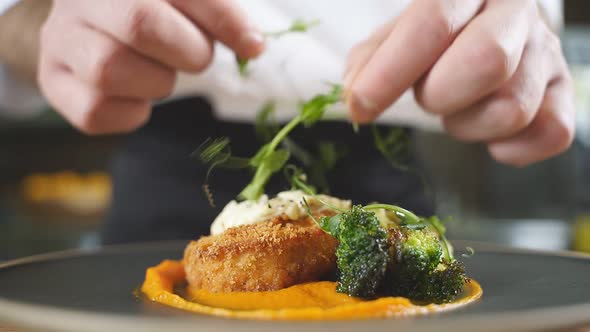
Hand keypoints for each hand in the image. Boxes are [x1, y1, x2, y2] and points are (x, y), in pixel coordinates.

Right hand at [38, 0, 264, 133]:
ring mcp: (60, 38)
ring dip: (156, 82)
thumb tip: (253, 46)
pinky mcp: (53, 81)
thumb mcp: (186, 0)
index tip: (253, 46)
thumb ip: (220, 12)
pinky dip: (131, 113)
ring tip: (160, 72)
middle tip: (193, 54)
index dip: (224, 20)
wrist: (96, 18)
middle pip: (139, 24)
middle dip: (187, 51)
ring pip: (110, 69)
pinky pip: (94, 113)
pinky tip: (138, 96)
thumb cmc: (155, 7)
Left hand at [345, 0, 573, 166]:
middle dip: (441, 95)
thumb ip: (370, 60)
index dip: (391, 71)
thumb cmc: (438, 36)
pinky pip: (550, 134)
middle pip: (488, 61)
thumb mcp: (396, 35)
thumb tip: (356, 96)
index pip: (433, 23)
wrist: (490, 26)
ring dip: (468, 124)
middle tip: (429, 96)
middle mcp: (517, 12)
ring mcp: (548, 52)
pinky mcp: (565, 92)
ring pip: (512, 108)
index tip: (361, 105)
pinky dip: (510, 147)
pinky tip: (489, 131)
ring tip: (458, 107)